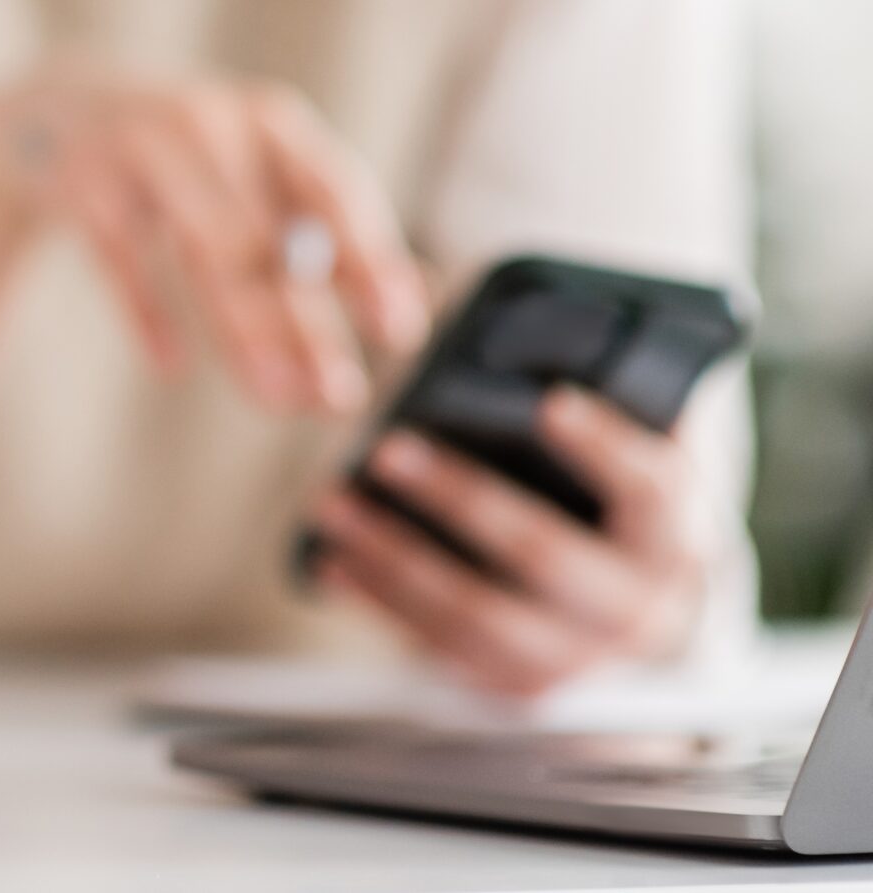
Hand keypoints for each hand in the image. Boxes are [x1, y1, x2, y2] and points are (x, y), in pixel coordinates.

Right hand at [0, 65, 427, 412]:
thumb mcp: (245, 167)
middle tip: (337, 396)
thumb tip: (400, 301)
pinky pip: (122, 257)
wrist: (50, 108)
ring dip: (243, 331)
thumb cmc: (178, 156)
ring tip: (275, 398)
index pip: (334, 191)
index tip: (398, 331)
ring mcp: (139, 147)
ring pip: (202, 251)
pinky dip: (147, 313)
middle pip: (268, 237)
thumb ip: (307, 225)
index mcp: (269, 121)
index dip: (370, 261)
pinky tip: (171, 364)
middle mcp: (209, 123)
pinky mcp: (80, 178)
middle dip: (306, 324)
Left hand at [312, 387, 708, 695]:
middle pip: (542, 552)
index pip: (653, 486)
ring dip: (393, 556)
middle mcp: (638, 606)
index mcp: (675, 532)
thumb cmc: (612, 493)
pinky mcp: (522, 684)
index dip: (605, 445)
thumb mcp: (624, 445)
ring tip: (330, 503)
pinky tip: (331, 559)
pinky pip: (442, 647)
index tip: (549, 401)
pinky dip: (381, 600)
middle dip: (459, 499)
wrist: (629, 596)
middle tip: (385, 448)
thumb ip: (600, 393)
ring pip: (478, 612)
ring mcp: (579, 655)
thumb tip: (540, 323)